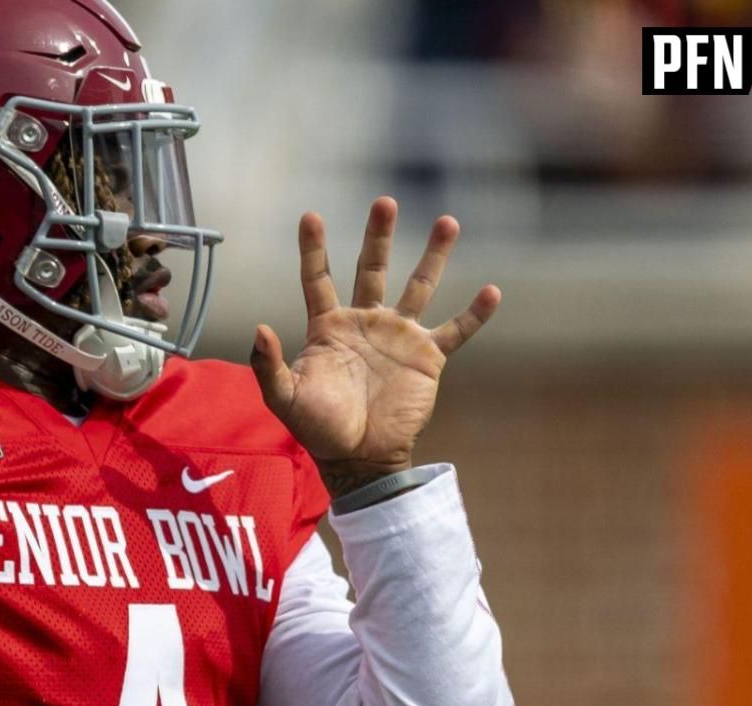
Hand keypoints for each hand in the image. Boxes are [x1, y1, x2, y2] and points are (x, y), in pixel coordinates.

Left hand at [249, 198, 500, 497]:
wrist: (359, 458)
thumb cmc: (318, 429)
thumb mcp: (284, 398)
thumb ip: (268, 365)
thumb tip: (259, 328)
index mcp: (329, 327)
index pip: (318, 279)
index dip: (313, 249)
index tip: (310, 216)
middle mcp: (366, 323)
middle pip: (373, 268)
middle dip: (379, 236)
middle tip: (385, 202)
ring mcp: (399, 337)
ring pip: (419, 286)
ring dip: (434, 256)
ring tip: (447, 222)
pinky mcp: (427, 358)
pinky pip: (455, 330)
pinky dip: (474, 314)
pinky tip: (492, 292)